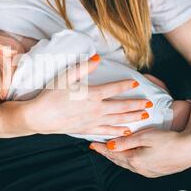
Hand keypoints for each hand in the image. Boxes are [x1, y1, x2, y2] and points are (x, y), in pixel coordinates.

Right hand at [26, 55, 151, 136]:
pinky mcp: (87, 130)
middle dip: (136, 105)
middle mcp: (95, 109)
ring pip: (117, 120)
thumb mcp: (65, 77)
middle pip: (121, 107)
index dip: (125, 85)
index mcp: (91, 94)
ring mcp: (92, 121)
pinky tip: (126, 131)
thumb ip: (83, 68)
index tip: (135, 82)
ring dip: (132, 118)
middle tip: (150, 104)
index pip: (113, 89)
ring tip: (144, 117)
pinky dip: (117, 131)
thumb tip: (97, 58)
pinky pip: (106, 131)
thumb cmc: (50, 95)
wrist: (40, 116)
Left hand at [90, 129, 190, 177]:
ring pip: (127, 164)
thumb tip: (109, 146)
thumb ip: (126, 141)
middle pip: (118, 160)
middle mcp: (140, 169)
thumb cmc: (169, 140)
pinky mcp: (156, 172)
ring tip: (109, 152)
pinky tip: (127, 156)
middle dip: (107, 153)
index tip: (92, 144)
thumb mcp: (145, 137)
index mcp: (135, 160)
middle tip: (97, 147)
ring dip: (117, 157)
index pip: (112, 154)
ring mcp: (148, 172)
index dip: (101, 148)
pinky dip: (128, 160)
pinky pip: (136, 166)